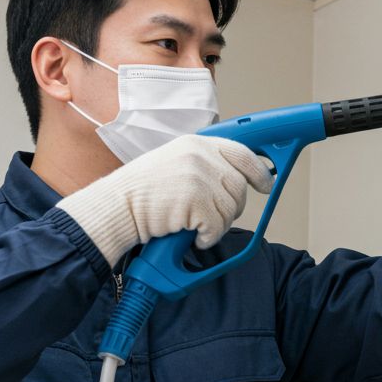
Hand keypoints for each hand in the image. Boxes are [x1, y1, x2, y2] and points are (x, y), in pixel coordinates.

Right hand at [56, 134, 273, 264]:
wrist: (115, 208)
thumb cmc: (140, 193)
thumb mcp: (173, 163)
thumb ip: (202, 164)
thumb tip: (233, 178)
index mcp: (196, 143)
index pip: (241, 151)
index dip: (258, 170)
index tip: (267, 183)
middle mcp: (200, 155)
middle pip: (239, 186)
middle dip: (232, 207)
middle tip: (213, 219)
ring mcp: (199, 176)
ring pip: (231, 208)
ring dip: (216, 225)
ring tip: (193, 227)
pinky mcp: (196, 200)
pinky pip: (218, 226)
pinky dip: (207, 238)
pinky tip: (190, 236)